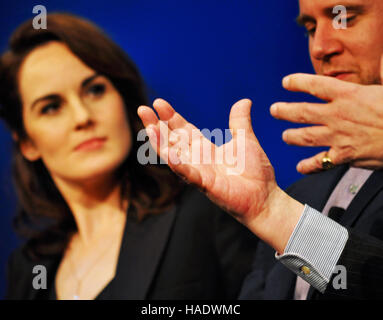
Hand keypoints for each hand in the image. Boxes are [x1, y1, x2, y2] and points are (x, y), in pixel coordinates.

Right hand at [138, 98, 302, 252]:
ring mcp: (200, 172)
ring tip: (148, 127)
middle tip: (143, 109)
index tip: (159, 103)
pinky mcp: (206, 185)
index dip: (170, 117)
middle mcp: (198, 159)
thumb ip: (240, 121)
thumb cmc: (255, 172)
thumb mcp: (246, 140)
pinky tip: (168, 153)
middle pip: (172, 140)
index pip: (183, 130)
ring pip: (174, 156)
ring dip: (160, 142)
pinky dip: (179, 165)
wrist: (265, 197)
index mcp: (206, 148)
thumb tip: (244, 100)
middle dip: (157, 125)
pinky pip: (189, 174)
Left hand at [270, 58, 382, 173]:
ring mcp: (339, 136)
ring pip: (306, 136)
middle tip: (274, 110)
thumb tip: (381, 60)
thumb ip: (380, 72)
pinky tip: (300, 167)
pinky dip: (309, 166)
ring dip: (292, 136)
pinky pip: (322, 162)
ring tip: (284, 137)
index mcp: (349, 94)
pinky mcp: (346, 155)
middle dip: (284, 111)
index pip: (315, 85)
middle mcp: (338, 115)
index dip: (297, 82)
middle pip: (302, 112)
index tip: (286, 82)